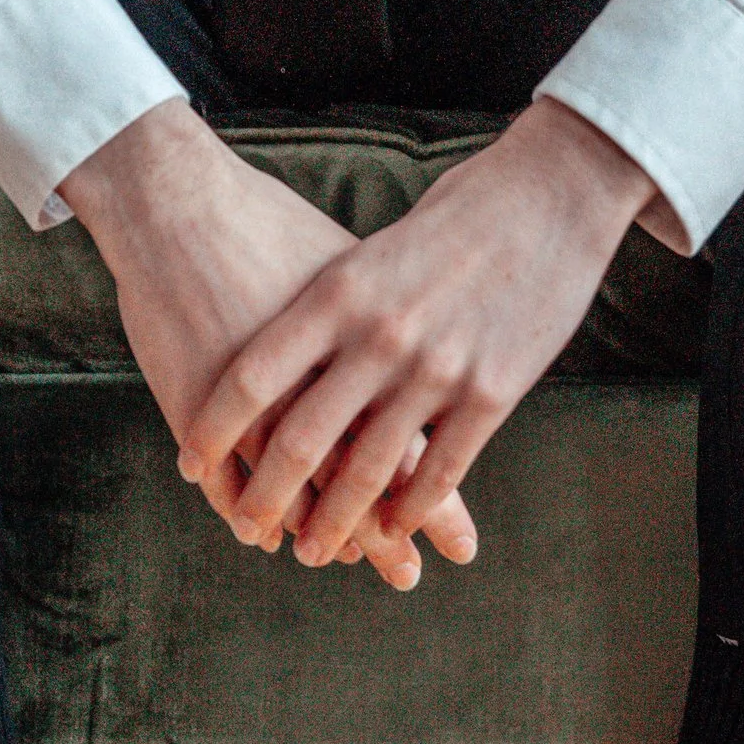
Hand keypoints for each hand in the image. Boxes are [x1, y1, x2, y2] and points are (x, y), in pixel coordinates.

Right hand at [59, 101, 477, 589]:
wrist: (178, 199)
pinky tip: (252, 532)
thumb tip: (431, 358)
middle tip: (404, 576)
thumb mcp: (348, 271)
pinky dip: (240, 509)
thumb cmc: (269, 223)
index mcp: (368, 349)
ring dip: (307, 529)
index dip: (432, 501)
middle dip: (380, 536)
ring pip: (292, 492)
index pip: (413, 445)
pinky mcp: (198, 405)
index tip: (460, 546)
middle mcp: (320, 382)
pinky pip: (227, 480)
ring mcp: (256, 400)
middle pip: (358, 482)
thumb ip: (386, 328)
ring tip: (320, 557)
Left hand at [180, 97, 656, 569]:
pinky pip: (441, 472)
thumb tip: (284, 357)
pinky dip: (409, 511)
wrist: (551, 192)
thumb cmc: (454, 212)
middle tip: (249, 529)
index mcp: (339, 291)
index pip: (253, 378)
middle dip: (266, 497)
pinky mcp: (492, 392)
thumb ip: (332, 307)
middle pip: (300, 439)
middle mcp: (379, 335)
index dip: (214, 430)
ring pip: (369, 472)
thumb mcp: (372, 250)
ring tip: (311, 551)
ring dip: (335, 523)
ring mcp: (437, 368)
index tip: (191, 464)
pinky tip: (391, 530)